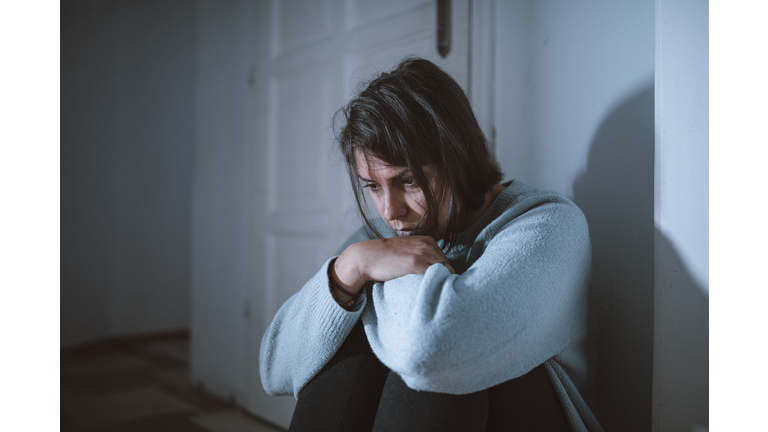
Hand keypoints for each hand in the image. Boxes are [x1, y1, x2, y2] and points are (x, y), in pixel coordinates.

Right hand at [332, 236, 454, 297]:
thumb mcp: (408, 250)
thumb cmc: (386, 257)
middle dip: (443, 278)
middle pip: (448, 266)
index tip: (435, 283)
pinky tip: (428, 290)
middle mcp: (428, 244)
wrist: (367, 256)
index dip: (442, 273)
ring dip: (440, 282)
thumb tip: (435, 272)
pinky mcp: (415, 262)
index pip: (445, 260)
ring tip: (431, 292)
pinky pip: (434, 275)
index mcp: (428, 240)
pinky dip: (434, 283)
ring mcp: (422, 252)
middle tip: (434, 290)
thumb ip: (422, 256)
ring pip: (444, 271)